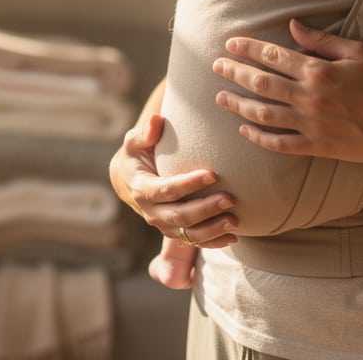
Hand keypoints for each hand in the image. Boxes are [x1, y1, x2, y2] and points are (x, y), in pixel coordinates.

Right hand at [110, 112, 238, 247]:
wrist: (128, 180)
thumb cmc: (136, 155)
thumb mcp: (134, 142)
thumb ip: (146, 133)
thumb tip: (157, 120)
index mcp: (142, 189)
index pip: (167, 189)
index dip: (189, 184)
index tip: (212, 174)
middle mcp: (151, 212)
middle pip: (179, 216)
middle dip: (206, 209)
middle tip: (230, 199)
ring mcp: (162, 225)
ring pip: (188, 234)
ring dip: (212, 229)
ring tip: (234, 220)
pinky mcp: (173, 232)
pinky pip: (194, 241)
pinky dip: (213, 242)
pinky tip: (232, 237)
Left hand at [212, 19, 362, 163]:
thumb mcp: (356, 52)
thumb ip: (321, 40)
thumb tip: (292, 24)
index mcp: (318, 70)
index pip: (273, 56)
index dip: (248, 48)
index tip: (230, 44)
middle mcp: (309, 97)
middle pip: (261, 82)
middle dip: (235, 72)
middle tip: (217, 67)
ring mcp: (310, 124)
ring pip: (263, 113)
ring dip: (238, 104)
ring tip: (221, 97)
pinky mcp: (316, 146)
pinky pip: (280, 143)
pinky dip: (258, 137)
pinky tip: (244, 130)